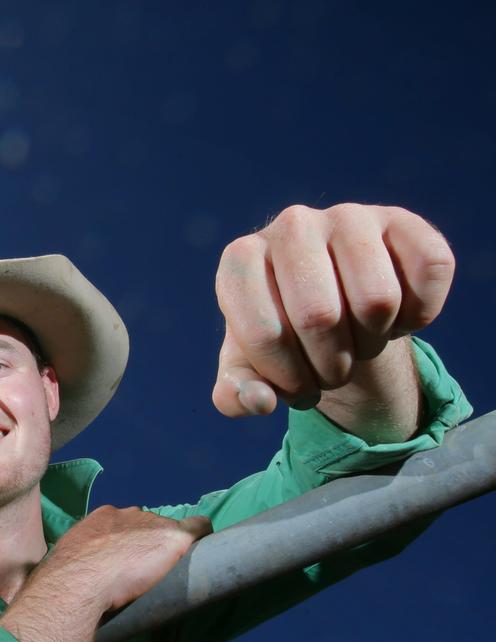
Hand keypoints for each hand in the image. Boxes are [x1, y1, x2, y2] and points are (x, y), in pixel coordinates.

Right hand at [45, 505, 211, 612]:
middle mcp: (128, 515)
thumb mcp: (69, 561)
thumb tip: (79, 576)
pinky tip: (210, 550)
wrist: (79, 582)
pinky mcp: (174, 536)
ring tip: (172, 567)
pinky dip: (204, 536)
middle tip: (146, 569)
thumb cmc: (67, 580)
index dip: (129, 540)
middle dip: (149, 542)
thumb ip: (81, 561)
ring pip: (170, 528)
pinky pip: (199, 527)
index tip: (129, 558)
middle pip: (148, 524)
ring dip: (171, 545)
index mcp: (102, 519)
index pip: (123, 523)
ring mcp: (152, 524)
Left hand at [212, 203, 454, 416]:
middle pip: (320, 317)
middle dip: (330, 367)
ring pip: (378, 299)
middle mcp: (291, 225)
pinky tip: (395, 315)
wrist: (333, 308)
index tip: (294, 383)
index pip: (265, 334)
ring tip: (357, 339)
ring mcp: (348, 216)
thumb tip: (260, 401)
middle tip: (330, 367)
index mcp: (241, 260)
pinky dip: (419, 317)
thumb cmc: (285, 339)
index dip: (287, 378)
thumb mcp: (252, 371)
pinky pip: (429, 272)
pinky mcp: (401, 221)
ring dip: (373, 343)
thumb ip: (237, 394)